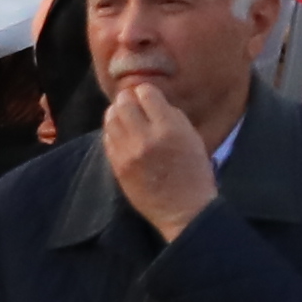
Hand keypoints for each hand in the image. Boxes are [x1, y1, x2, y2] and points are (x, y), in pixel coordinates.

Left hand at [102, 83, 222, 238]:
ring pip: (111, 119)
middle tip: (131, 100)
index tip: (147, 94)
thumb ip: (172, 117)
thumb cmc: (194, 173)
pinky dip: (112, 131)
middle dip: (127, 98)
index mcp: (169, 128)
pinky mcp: (117, 166)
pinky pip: (107, 139)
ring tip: (122, 114)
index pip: (147, 94)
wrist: (184, 210)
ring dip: (116, 112)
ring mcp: (128, 153)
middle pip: (124, 103)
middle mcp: (146, 137)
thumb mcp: (192, 138)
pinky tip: (120, 132)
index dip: (146, 91)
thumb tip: (152, 101)